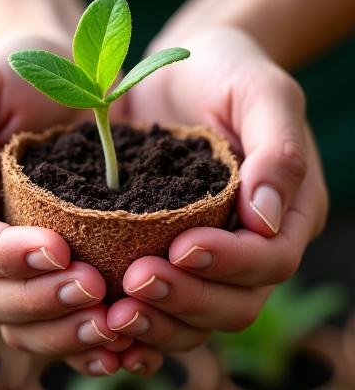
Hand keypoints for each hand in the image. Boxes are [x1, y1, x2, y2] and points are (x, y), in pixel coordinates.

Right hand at [0, 35, 130, 375]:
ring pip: (27, 323)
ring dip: (67, 332)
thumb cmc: (21, 73)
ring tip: (115, 325)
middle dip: (41, 302)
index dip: (6, 258)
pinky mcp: (63, 269)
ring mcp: (22, 264)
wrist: (74, 78)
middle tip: (94, 290)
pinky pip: (64, 320)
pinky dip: (89, 340)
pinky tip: (125, 344)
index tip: (56, 249)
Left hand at [107, 26, 327, 374]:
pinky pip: (159, 302)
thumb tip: (267, 219)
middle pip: (234, 302)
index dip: (230, 264)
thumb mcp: (262, 92)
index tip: (182, 246)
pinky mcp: (164, 249)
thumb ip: (278, 150)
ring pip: (196, 316)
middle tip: (136, 283)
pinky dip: (137, 318)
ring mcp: (206, 252)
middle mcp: (250, 243)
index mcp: (286, 212)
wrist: (180, 68)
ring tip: (113, 313)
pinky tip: (103, 319)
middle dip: (187, 300)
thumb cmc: (228, 71)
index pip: (271, 260)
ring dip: (158, 322)